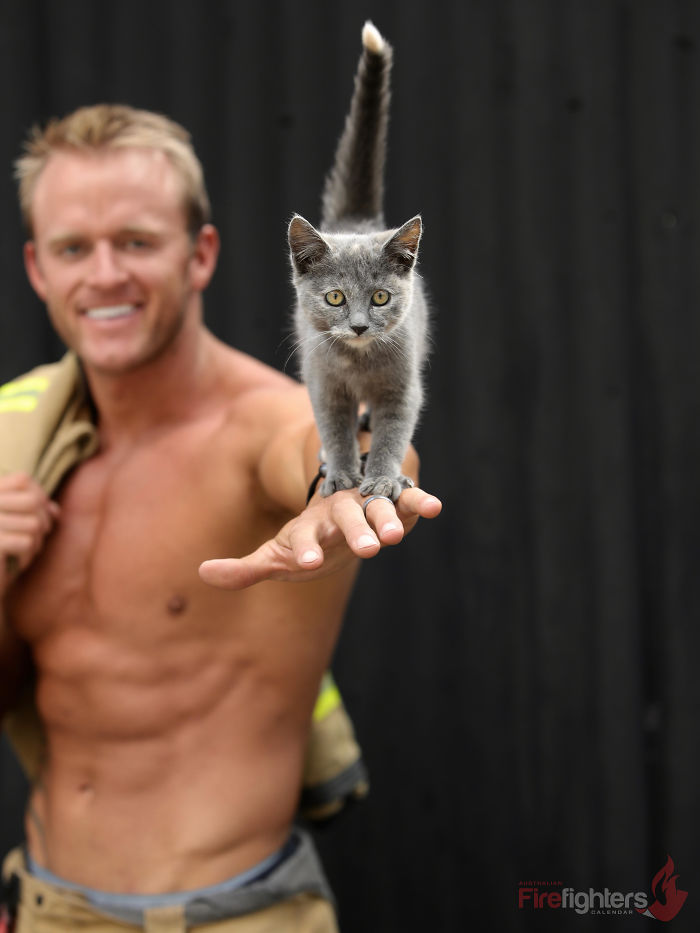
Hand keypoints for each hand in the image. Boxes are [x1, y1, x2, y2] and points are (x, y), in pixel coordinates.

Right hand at [0, 472, 59, 592]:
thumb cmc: (1, 551)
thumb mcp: (16, 525)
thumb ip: (34, 510)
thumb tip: (56, 511)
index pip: (23, 479)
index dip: (39, 495)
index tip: (41, 515)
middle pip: (33, 500)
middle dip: (44, 520)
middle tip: (38, 537)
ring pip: (34, 523)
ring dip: (36, 542)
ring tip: (26, 551)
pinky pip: (26, 542)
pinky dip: (28, 555)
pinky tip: (18, 563)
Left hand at [199, 486, 441, 589]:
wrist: (339, 504)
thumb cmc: (308, 538)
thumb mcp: (276, 555)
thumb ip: (245, 569)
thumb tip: (202, 574)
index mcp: (310, 527)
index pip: (303, 538)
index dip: (304, 550)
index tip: (305, 564)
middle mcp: (339, 513)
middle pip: (346, 521)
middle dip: (356, 532)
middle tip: (368, 550)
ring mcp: (366, 505)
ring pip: (377, 509)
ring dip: (388, 520)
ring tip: (398, 536)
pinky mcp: (392, 503)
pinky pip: (407, 501)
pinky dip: (419, 503)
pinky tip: (434, 508)